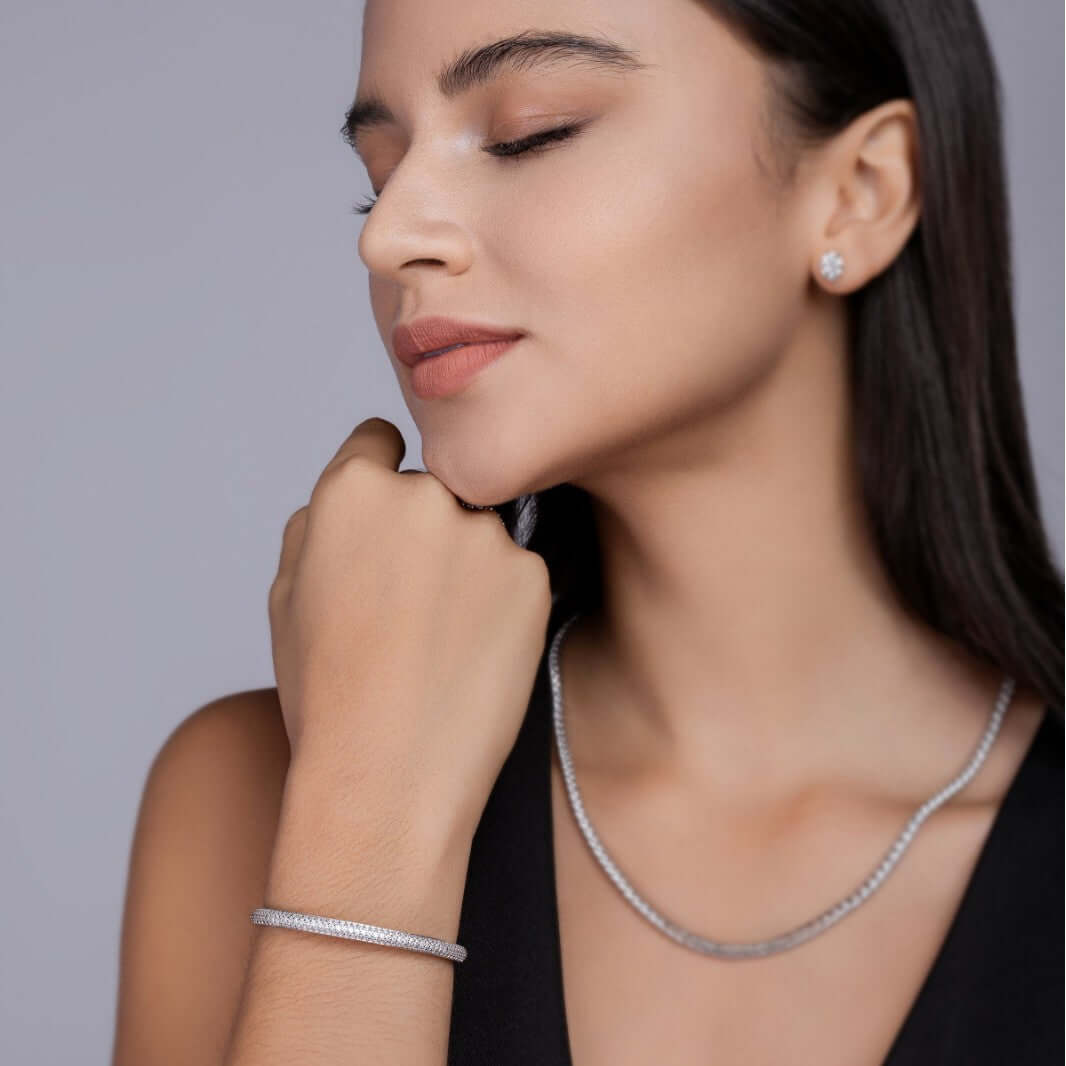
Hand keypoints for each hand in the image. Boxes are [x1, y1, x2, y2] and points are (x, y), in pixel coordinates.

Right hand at [267, 417, 551, 848]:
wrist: (388, 774)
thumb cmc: (327, 696)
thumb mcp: (285, 598)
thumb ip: (317, 528)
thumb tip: (346, 500)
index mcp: (351, 492)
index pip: (378, 442)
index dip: (379, 480)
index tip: (389, 516)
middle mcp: (423, 496)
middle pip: (433, 489)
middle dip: (424, 528)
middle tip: (411, 601)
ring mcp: (485, 534)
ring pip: (478, 531)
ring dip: (467, 564)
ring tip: (441, 638)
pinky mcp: (533, 574)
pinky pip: (515, 572)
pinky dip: (503, 602)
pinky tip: (474, 652)